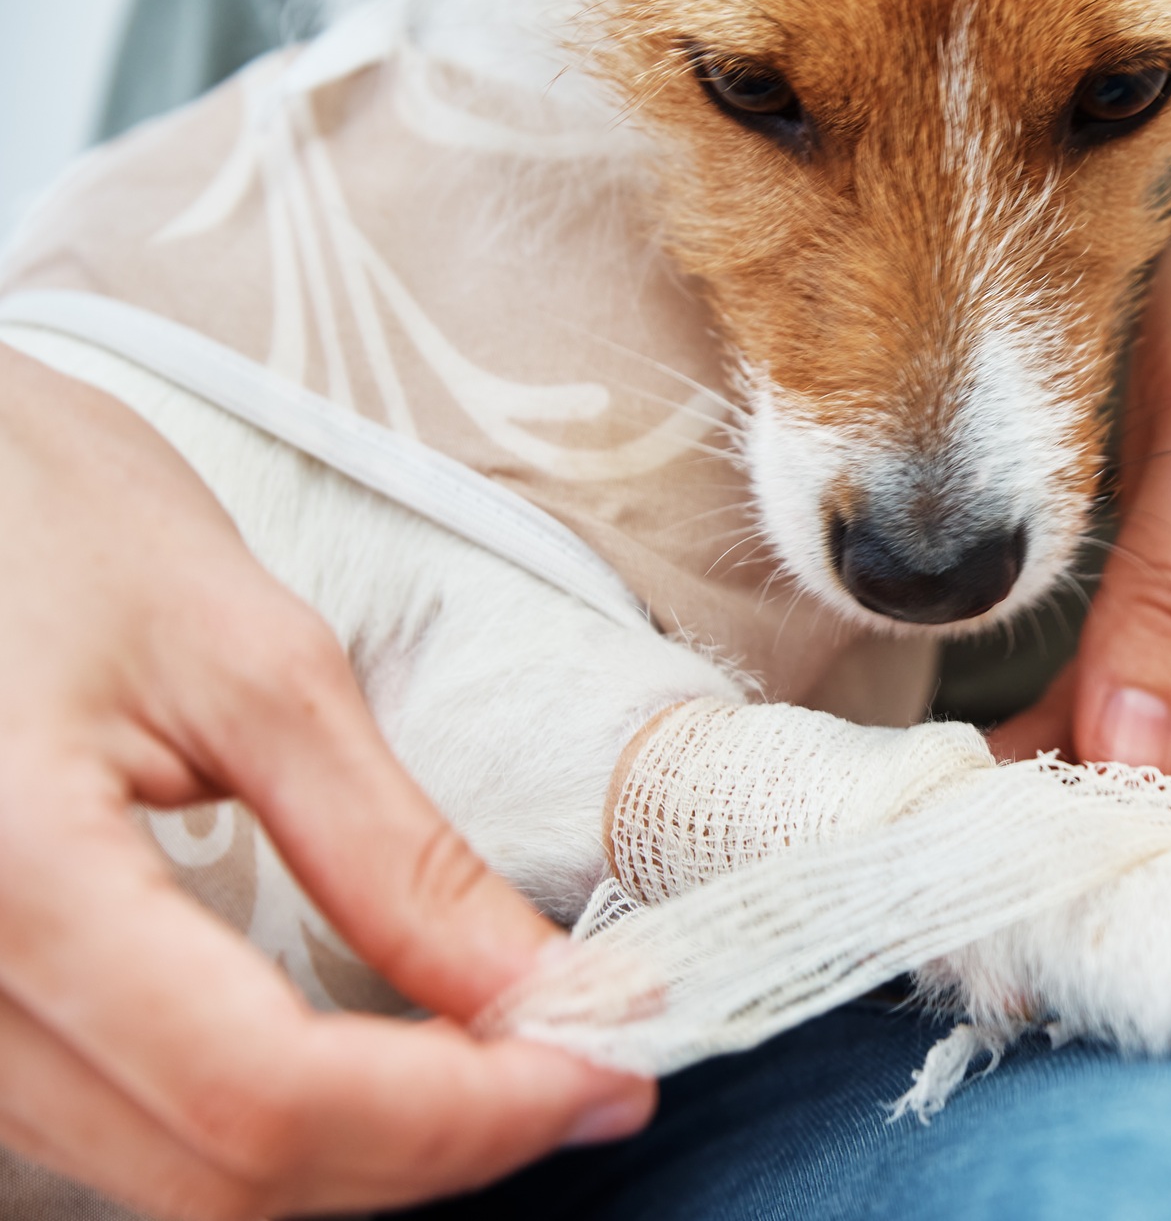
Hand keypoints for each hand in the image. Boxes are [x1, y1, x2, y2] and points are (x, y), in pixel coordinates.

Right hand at [0, 347, 652, 1218]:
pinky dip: (272, 1125)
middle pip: (223, 1169)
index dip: (464, 1113)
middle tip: (588, 1070)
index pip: (267, 1095)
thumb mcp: (252, 666)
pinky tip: (373, 1062)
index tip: (609, 1073)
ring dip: (363, 1149)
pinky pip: (119, 1130)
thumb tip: (548, 992)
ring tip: (505, 1064)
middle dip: (436, 1142)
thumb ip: (396, 857)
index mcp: (8, 882)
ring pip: (171, 1176)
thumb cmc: (49, 516)